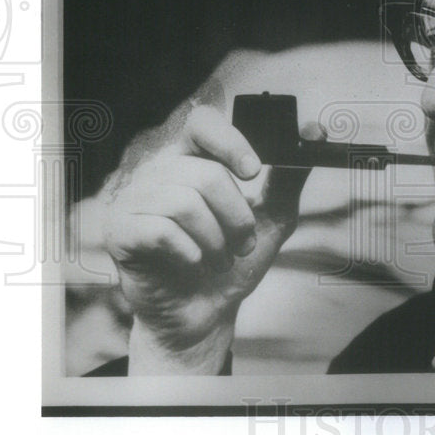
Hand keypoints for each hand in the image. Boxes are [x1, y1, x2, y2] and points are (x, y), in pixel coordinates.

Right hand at [102, 105, 320, 372]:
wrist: (208, 312)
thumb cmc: (235, 259)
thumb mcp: (274, 214)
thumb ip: (290, 174)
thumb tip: (315, 132)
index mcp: (193, 158)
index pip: (203, 122)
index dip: (229, 142)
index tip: (255, 173)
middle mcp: (159, 171)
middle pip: (206, 174)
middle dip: (237, 217)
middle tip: (243, 244)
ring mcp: (135, 199)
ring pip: (185, 203)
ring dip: (216, 241)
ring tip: (220, 259)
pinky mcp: (119, 231)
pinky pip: (160, 231)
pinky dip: (190, 254)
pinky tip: (193, 264)